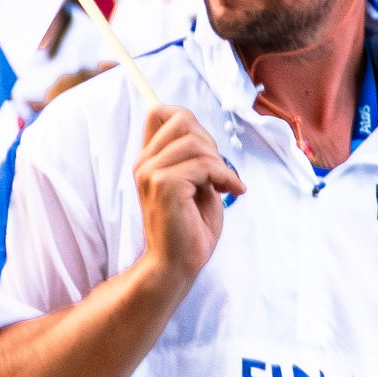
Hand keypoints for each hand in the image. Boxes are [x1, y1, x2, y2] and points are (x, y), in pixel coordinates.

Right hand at [131, 103, 239, 293]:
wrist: (176, 264)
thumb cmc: (191, 228)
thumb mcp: (197, 185)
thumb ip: (197, 159)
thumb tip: (205, 135)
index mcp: (150, 160)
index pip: (160, 112)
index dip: (189, 120)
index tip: (208, 150)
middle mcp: (145, 162)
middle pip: (182, 120)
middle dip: (210, 142)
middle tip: (219, 172)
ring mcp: (151, 173)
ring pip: (196, 142)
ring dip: (220, 163)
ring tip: (226, 185)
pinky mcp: (165, 185)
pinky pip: (204, 165)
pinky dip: (225, 177)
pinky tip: (232, 192)